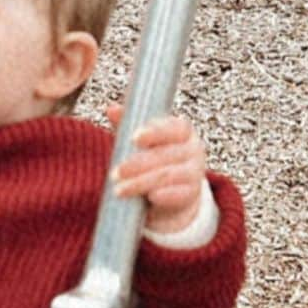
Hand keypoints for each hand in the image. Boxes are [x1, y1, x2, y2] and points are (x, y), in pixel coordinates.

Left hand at [108, 103, 207, 234]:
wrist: (171, 192)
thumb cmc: (154, 159)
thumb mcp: (141, 140)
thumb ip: (128, 124)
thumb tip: (112, 110)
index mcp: (182, 130)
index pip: (173, 127)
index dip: (155, 132)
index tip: (134, 138)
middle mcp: (193, 149)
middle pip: (166, 154)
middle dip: (138, 164)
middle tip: (116, 172)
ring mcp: (195, 172)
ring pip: (168, 175)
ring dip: (142, 182)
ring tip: (120, 189)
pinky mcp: (192, 193)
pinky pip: (179, 194)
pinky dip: (165, 195)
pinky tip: (151, 197)